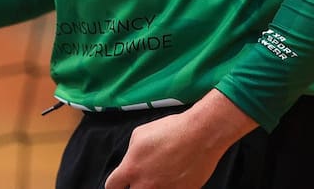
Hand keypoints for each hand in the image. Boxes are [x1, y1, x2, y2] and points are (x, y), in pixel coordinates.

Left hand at [104, 91, 256, 188]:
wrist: (201, 135)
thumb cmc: (172, 130)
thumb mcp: (140, 134)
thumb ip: (131, 153)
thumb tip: (132, 160)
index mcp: (131, 169)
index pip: (112, 187)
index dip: (116, 185)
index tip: (121, 184)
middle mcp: (145, 185)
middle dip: (134, 187)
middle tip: (142, 180)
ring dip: (153, 188)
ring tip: (160, 177)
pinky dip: (170, 187)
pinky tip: (174, 178)